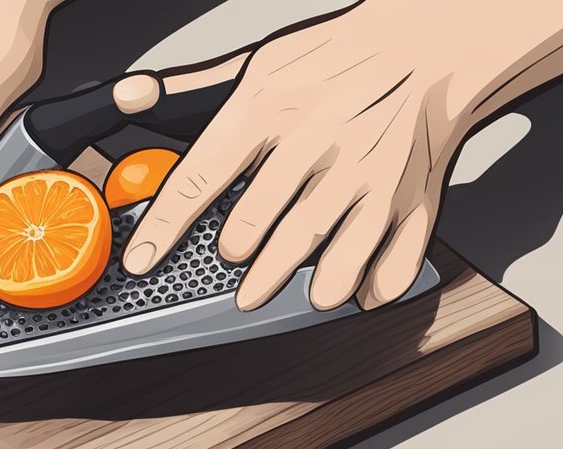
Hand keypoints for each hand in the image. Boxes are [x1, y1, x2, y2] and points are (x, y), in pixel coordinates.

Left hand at [122, 0, 562, 310]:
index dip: (164, 229)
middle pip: (256, 228)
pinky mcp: (412, 200)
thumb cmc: (340, 59)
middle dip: (235, 256)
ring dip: (291, 285)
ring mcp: (368, 177)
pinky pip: (389, 264)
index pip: (199, 179)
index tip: (141, 262)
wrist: (434, 44)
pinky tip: (348, 289)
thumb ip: (191, 89)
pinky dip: (367, 290)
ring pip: (321, 258)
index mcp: (269, 109)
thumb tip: (129, 97)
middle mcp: (318, 145)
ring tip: (273, 288)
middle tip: (233, 257)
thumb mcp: (260, 62)